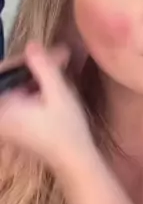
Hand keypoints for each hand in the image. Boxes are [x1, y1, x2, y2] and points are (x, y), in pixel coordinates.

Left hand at [0, 43, 94, 174]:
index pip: (1, 74)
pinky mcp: (14, 122)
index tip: (40, 53)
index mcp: (2, 109)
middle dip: (29, 65)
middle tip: (56, 57)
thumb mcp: (58, 93)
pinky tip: (52, 82)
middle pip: (7, 79)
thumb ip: (43, 67)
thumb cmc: (66, 129)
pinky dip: (33, 86)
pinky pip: (17, 96)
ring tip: (59, 65)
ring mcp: (5, 120)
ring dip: (33, 74)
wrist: (73, 160)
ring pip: (14, 86)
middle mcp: (0, 115)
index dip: (17, 61)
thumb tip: (31, 43)